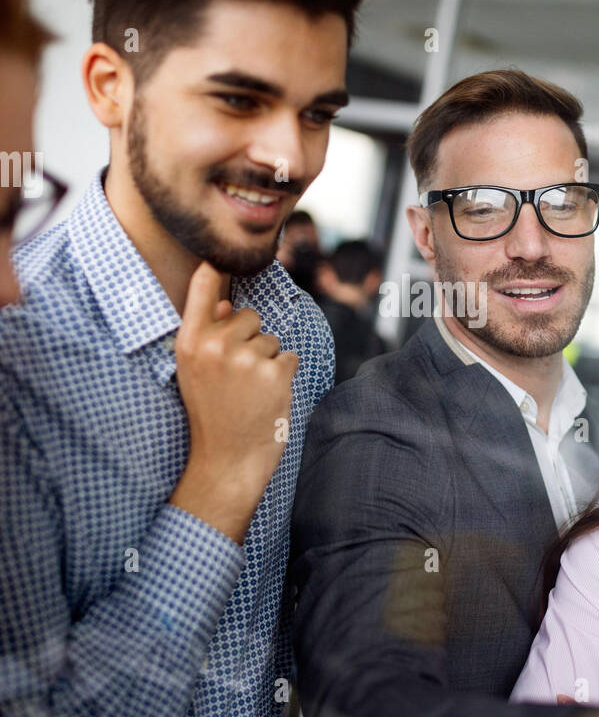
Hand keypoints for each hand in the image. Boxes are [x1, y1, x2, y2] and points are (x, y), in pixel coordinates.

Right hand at [169, 261, 297, 542]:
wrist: (225, 462)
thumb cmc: (211, 415)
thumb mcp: (195, 373)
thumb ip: (209, 335)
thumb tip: (230, 306)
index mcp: (190, 342)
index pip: (204, 286)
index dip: (216, 266)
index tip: (219, 254)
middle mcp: (215, 345)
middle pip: (250, 316)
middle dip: (250, 340)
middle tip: (236, 377)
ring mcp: (245, 358)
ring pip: (271, 339)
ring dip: (267, 361)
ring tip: (249, 391)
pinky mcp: (275, 372)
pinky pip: (289, 356)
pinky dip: (284, 375)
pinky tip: (266, 397)